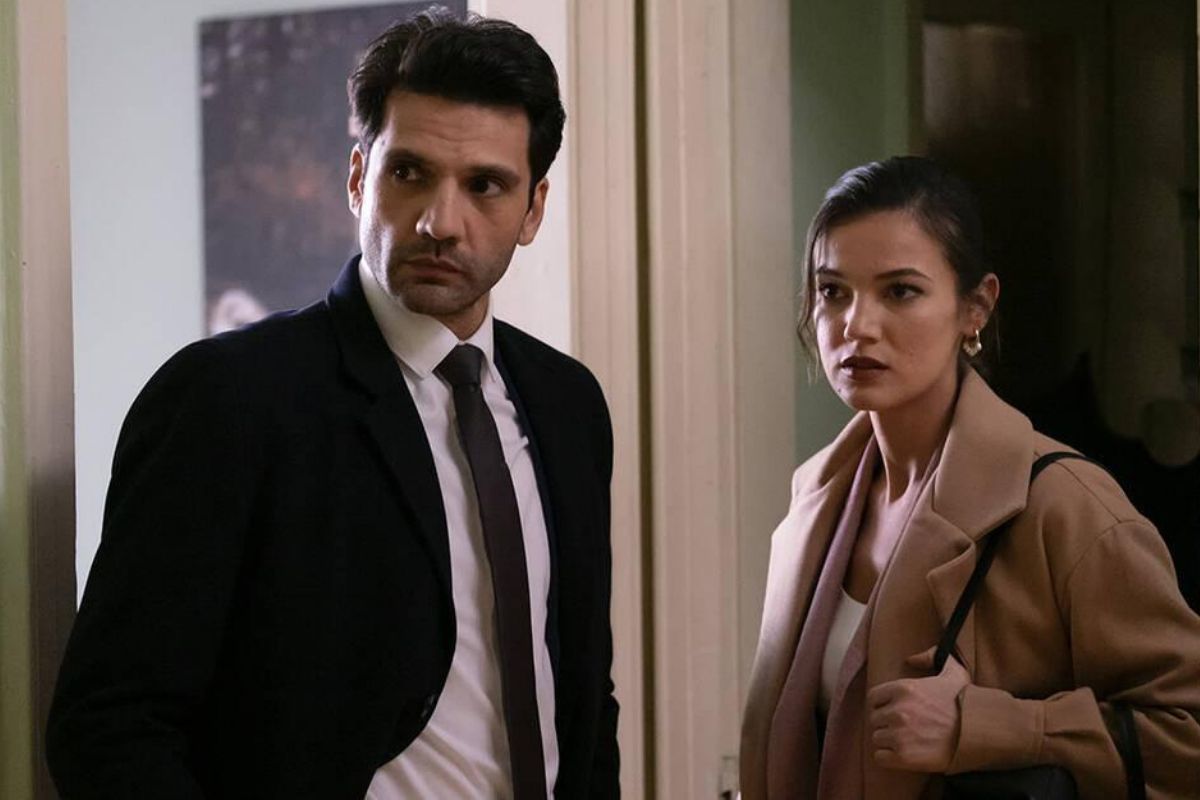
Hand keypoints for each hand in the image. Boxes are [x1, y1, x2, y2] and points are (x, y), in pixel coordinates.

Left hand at [866, 646, 970, 772]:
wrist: (978, 735)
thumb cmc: (965, 704)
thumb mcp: (953, 671)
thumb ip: (931, 656)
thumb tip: (911, 659)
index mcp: (903, 688)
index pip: (873, 697)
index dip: (881, 705)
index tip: (892, 711)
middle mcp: (897, 710)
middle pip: (874, 719)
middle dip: (885, 723)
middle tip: (901, 728)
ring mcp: (899, 734)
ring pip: (876, 738)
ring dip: (887, 741)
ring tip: (905, 741)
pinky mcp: (903, 757)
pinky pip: (880, 757)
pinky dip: (887, 758)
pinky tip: (902, 755)